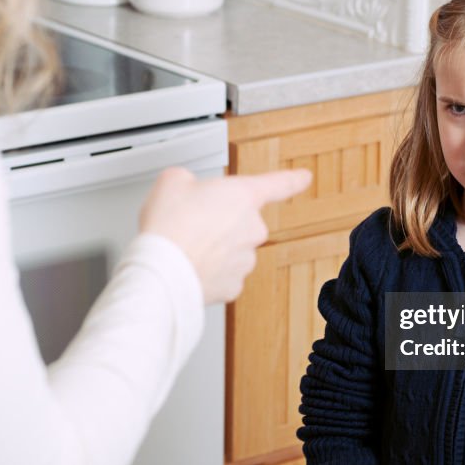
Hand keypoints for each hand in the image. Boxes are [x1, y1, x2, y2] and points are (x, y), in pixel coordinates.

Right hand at [139, 167, 311, 303]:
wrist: (160, 272)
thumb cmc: (168, 226)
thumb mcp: (172, 181)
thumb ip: (189, 180)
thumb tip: (187, 189)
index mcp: (244, 196)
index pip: (278, 184)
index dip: (293, 179)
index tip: (304, 178)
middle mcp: (253, 229)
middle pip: (241, 220)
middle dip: (219, 221)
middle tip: (190, 222)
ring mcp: (245, 260)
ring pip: (232, 249)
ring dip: (213, 247)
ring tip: (185, 246)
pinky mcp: (233, 286)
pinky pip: (223, 274)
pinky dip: (208, 271)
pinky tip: (189, 266)